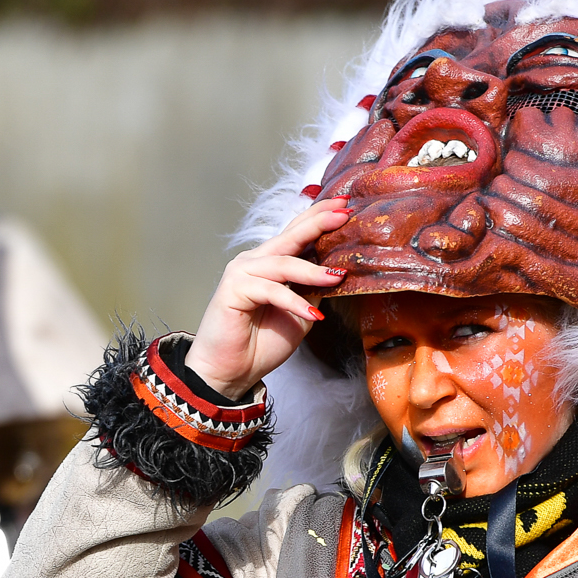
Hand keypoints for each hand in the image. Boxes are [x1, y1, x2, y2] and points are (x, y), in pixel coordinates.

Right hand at [186, 198, 350, 398]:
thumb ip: (314, 289)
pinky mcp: (233, 289)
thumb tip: (340, 272)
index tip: (345, 206)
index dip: (319, 217)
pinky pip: (271, 290)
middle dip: (319, 223)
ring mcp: (241, 272)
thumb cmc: (262, 343)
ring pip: (283, 263)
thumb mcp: (301, 312)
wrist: (231, 371)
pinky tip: (313, 314)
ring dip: (312, 270)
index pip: (297, 233)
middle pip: (290, 236)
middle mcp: (255, 261)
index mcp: (271, 263)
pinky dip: (294, 302)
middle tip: (344, 213)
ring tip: (339, 277)